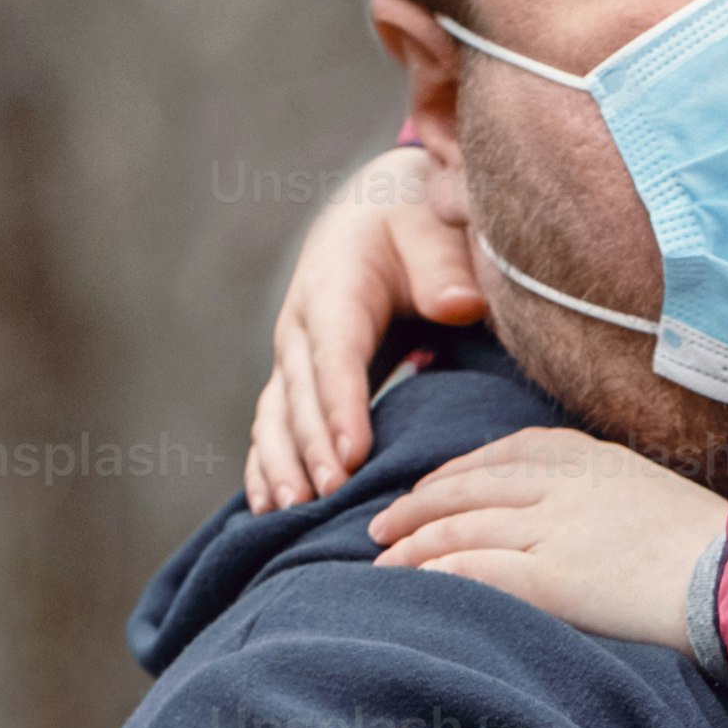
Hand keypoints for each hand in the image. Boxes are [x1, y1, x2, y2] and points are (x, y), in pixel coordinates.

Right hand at [245, 148, 489, 511]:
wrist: (376, 214)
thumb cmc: (414, 225)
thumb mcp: (434, 228)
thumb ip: (446, 268)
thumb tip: (462, 306)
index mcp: (335, 287)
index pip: (336, 354)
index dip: (340, 405)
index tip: (353, 454)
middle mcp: (302, 327)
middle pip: (299, 395)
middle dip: (310, 448)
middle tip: (329, 498)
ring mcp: (292, 358)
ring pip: (274, 418)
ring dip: (279, 465)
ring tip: (291, 513)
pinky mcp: (295, 382)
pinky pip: (271, 429)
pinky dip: (265, 467)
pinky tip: (270, 511)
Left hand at [369, 425, 727, 651]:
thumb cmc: (718, 549)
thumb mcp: (660, 498)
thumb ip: (615, 496)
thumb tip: (592, 518)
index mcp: (594, 458)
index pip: (508, 452)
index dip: (459, 470)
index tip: (432, 487)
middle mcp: (567, 484)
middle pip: (471, 486)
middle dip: (419, 504)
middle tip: (383, 526)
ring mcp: (557, 528)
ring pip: (461, 527)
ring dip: (413, 545)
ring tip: (381, 564)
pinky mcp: (554, 578)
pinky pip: (477, 570)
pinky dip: (437, 575)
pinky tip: (413, 585)